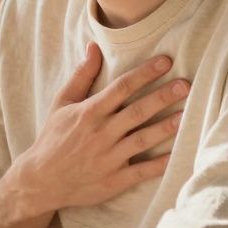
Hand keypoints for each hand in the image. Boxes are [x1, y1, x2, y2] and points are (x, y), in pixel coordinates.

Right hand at [3, 43, 186, 216]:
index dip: (145, 73)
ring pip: (142, 139)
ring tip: (186, 115)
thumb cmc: (52, 138)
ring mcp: (108, 158)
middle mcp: (101, 133)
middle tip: (185, 85)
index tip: (166, 61)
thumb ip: (81, 76)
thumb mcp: (61, 103)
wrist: (41, 180)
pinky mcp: (114, 180)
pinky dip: (160, 164)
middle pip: (137, 111)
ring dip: (165, 127)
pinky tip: (177, 154)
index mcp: (89, 113)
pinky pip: (141, 172)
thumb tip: (94, 46)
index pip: (121, 87)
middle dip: (162, 97)